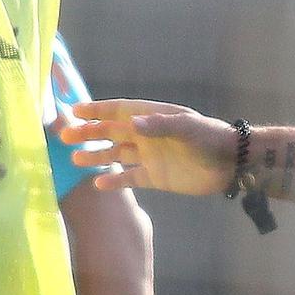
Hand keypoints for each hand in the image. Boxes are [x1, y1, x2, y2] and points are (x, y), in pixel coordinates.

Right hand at [59, 99, 236, 196]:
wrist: (230, 164)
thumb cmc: (210, 139)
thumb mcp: (187, 128)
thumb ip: (159, 126)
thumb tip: (130, 123)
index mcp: (153, 118)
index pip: (119, 111)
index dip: (97, 110)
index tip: (73, 110)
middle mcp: (147, 136)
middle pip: (112, 133)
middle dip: (89, 133)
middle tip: (64, 136)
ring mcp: (149, 157)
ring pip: (116, 155)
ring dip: (96, 156)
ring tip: (75, 159)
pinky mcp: (155, 177)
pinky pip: (129, 178)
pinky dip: (114, 181)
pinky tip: (98, 184)